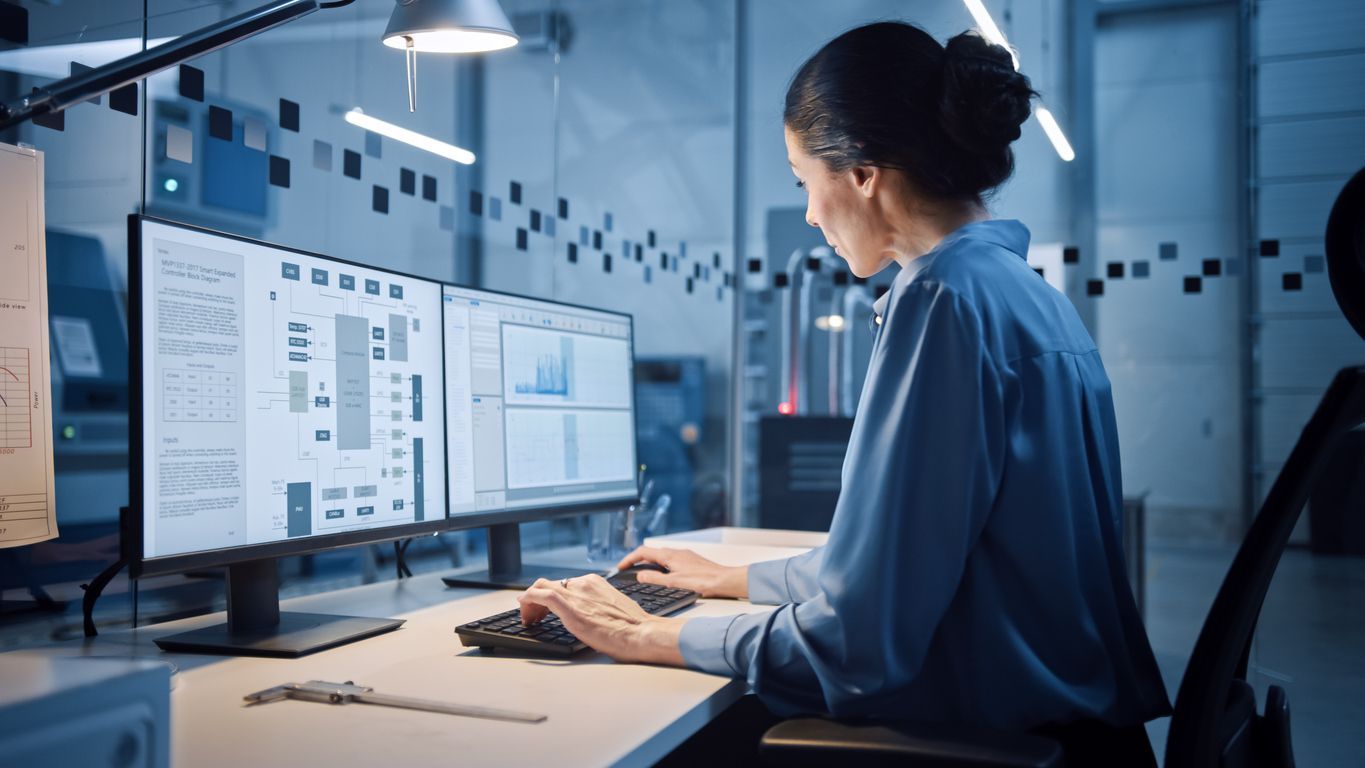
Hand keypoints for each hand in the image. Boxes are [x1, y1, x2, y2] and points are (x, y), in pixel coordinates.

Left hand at [517, 575, 684, 665]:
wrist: (641, 633)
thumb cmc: (633, 627)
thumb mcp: (613, 608)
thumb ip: (598, 605)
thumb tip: (590, 615)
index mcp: (594, 582)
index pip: (564, 584)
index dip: (550, 595)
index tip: (547, 609)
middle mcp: (583, 584)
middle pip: (550, 584)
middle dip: (537, 598)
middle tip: (534, 615)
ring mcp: (576, 594)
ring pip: (542, 587)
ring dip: (530, 601)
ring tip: (529, 618)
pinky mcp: (570, 608)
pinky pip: (541, 595)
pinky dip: (528, 599)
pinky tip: (523, 607)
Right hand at [615, 547, 747, 598]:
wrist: (724, 581)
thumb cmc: (702, 581)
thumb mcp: (673, 583)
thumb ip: (654, 578)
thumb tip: (639, 575)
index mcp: (669, 555)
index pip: (643, 552)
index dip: (629, 559)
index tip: (620, 567)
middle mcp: (676, 552)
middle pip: (651, 553)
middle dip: (638, 561)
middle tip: (628, 571)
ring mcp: (685, 556)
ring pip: (662, 557)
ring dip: (650, 564)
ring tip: (643, 575)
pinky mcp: (691, 562)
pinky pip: (671, 561)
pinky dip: (661, 567)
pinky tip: (664, 577)